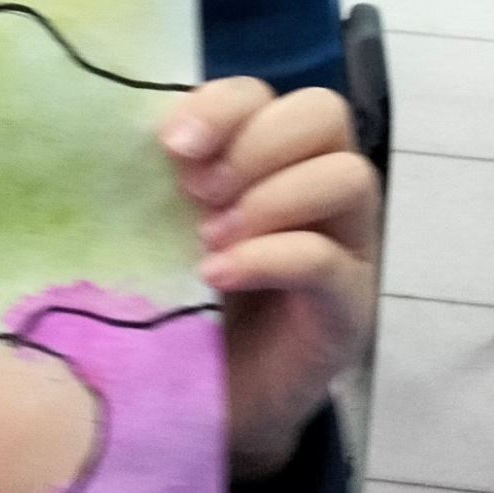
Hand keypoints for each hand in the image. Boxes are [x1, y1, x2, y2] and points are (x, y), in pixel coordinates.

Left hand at [161, 80, 379, 480]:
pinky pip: (329, 262)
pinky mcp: (348, 309)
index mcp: (272, 155)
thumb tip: (143, 132)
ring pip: (350, 177)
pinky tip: (216, 276)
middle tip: (198, 193)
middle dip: (254, 144)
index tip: (171, 145)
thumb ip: (167, 175)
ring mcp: (347, 247)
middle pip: (324, 115)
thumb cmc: (183, 298)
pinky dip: (268, 259)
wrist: (203, 400)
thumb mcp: (164, 223)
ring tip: (209, 239)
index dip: (221, 106)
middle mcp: (322, 189)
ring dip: (271, 198)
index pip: (267, 92)